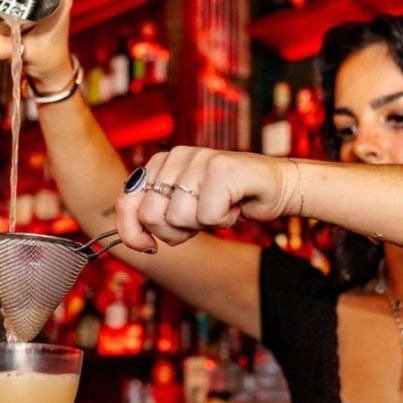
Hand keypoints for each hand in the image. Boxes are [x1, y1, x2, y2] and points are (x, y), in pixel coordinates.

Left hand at [116, 147, 300, 250]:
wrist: (276, 188)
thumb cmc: (227, 201)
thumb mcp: (183, 211)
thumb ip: (155, 216)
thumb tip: (131, 240)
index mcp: (161, 163)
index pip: (126, 203)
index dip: (132, 232)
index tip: (148, 247)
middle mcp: (176, 155)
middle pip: (151, 216)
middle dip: (174, 233)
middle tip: (199, 222)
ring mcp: (199, 157)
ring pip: (179, 217)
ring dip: (204, 225)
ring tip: (220, 209)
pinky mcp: (222, 167)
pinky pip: (208, 215)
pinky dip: (224, 220)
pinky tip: (235, 205)